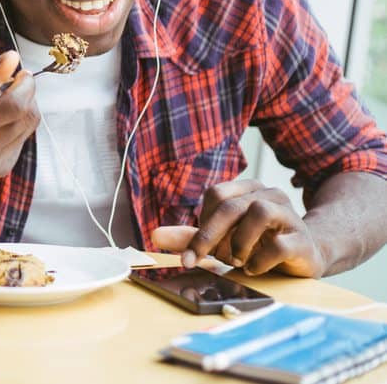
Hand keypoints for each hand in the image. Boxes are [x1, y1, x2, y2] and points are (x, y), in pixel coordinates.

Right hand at [0, 50, 39, 181]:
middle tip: (9, 83)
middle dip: (26, 94)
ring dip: (23, 108)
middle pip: (26, 117)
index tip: (21, 74)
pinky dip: (16, 124)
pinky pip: (22, 139)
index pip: (14, 106)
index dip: (25, 86)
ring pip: (28, 127)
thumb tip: (12, 58)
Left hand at [151, 179, 326, 277]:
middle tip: (198, 259)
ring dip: (239, 242)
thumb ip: (189, 236)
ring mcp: (289, 215)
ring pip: (259, 212)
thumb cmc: (257, 244)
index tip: (198, 246)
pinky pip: (279, 244)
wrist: (304, 256)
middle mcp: (269, 195)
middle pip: (231, 205)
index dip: (202, 220)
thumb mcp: (222, 239)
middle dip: (208, 235)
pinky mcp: (302, 240)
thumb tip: (154, 235)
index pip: (216, 194)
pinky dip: (259, 260)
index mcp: (248, 189)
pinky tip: (253, 268)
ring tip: (235, 260)